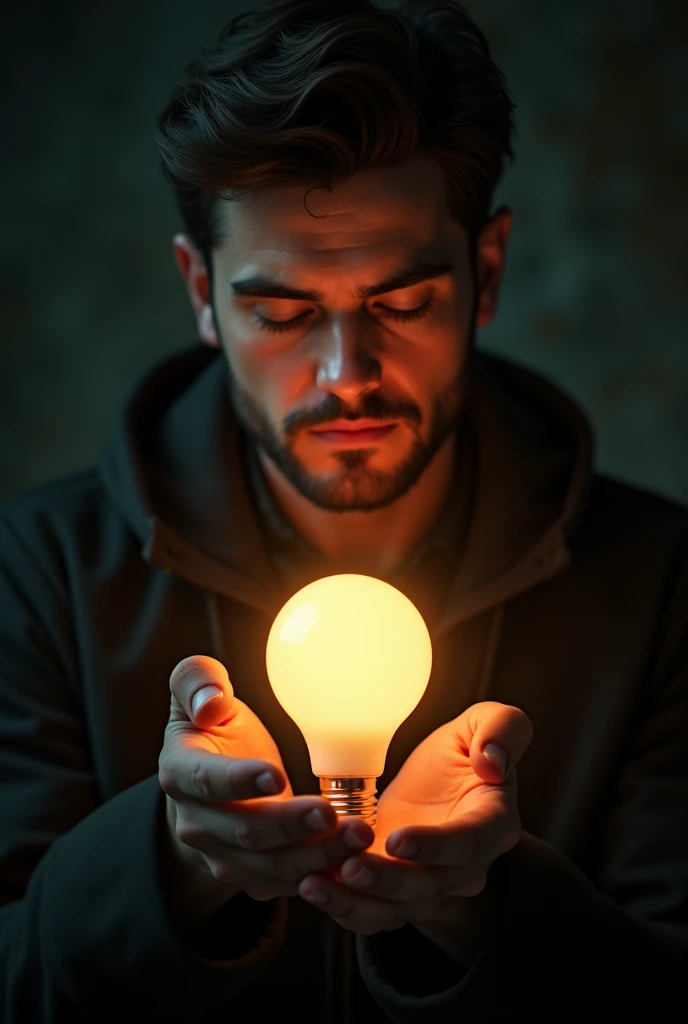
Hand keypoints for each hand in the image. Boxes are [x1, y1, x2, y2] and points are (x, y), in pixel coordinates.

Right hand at [158, 655, 373, 903]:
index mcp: (180, 772)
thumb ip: (197, 680)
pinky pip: (287, 884)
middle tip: (332, 812)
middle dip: (291, 825)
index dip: (240, 781)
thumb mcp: (199, 692)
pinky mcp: (252, 877)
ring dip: (317, 855)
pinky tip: (353, 862)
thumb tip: (212, 701)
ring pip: (271, 865)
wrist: (207, 787)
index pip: (207, 781)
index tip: (277, 775)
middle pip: (245, 832)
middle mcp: (196, 823)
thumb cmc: (214, 728)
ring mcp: (222, 857)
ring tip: (358, 835)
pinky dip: (321, 876)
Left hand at [298, 701, 531, 940]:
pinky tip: (312, 889)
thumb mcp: (486, 723)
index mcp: (491, 822)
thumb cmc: (462, 754)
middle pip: (429, 884)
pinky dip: (343, 908)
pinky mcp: (397, 896)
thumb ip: (503, 728)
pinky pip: (374, 915)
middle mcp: (465, 867)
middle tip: (349, 866)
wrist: (439, 791)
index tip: (398, 840)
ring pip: (397, 908)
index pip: (469, 842)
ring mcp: (430, 887)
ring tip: (316, 884)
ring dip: (356, 902)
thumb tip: (493, 762)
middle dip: (388, 880)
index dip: (435, 846)